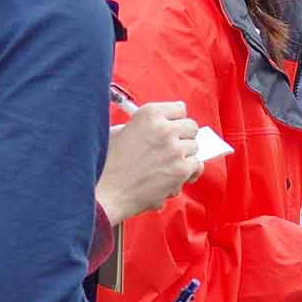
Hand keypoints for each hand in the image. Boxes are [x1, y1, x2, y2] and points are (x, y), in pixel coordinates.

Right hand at [98, 102, 203, 223]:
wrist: (104, 192)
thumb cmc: (107, 165)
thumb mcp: (119, 132)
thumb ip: (144, 126)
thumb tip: (163, 127)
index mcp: (149, 114)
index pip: (179, 109)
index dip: (174, 120)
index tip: (171, 127)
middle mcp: (165, 128)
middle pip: (191, 127)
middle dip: (183, 137)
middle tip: (171, 147)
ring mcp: (175, 150)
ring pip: (195, 147)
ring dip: (184, 156)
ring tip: (167, 165)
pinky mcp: (181, 170)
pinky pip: (197, 166)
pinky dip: (188, 172)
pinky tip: (175, 176)